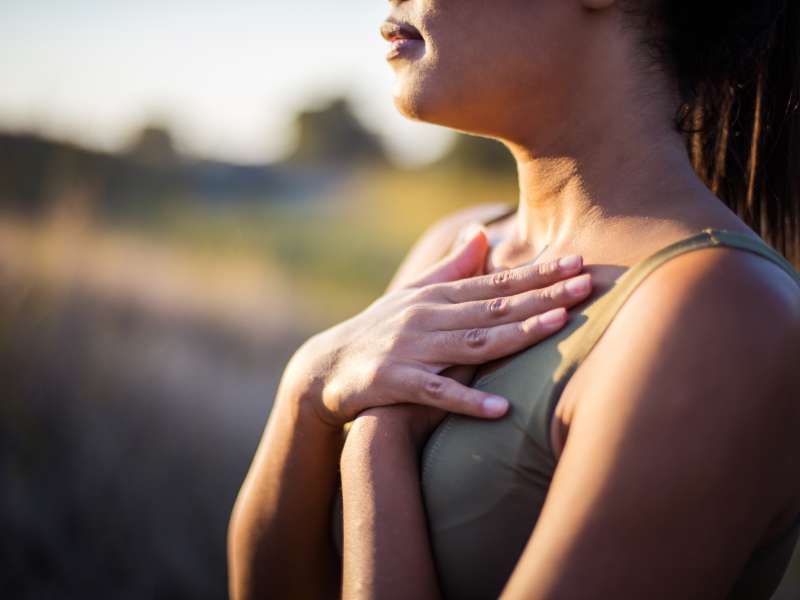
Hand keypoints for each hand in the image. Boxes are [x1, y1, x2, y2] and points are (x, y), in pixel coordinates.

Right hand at [285, 227, 590, 427]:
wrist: (326, 367)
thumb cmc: (379, 329)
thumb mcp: (413, 295)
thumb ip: (451, 268)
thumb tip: (481, 234)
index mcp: (437, 296)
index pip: (496, 283)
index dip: (538, 274)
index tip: (578, 263)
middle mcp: (428, 317)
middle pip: (493, 307)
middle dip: (543, 296)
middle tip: (587, 284)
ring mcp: (411, 348)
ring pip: (472, 342)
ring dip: (516, 334)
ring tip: (557, 326)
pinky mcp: (393, 382)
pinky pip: (435, 393)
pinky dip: (467, 401)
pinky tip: (500, 409)